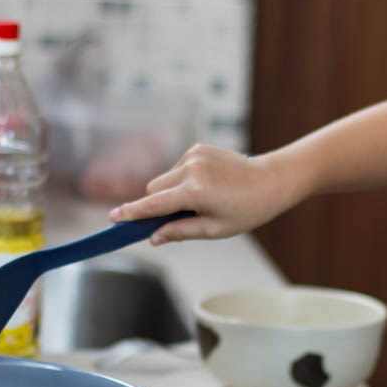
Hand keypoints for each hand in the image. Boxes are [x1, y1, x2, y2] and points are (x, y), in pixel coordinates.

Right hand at [108, 143, 301, 243]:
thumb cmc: (247, 210)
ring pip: (164, 178)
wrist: (272, 180)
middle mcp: (191, 169)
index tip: (114, 218)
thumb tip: (154, 238)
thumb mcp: (215, 230)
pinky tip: (206, 186)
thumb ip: (180, 232)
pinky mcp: (198, 148)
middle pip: (154, 189)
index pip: (154, 204)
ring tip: (199, 202)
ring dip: (170, 192)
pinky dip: (182, 180)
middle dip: (155, 205)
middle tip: (171, 220)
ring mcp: (194, 155)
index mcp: (196, 192)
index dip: (132, 213)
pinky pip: (177, 168)